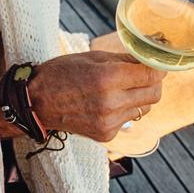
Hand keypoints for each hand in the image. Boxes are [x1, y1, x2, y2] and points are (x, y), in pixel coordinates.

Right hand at [28, 51, 164, 141]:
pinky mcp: (106, 134)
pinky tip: (105, 104)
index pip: (151, 75)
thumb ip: (123, 60)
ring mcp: (109, 121)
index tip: (157, 64)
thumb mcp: (91, 58)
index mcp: (107, 78)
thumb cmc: (60, 74)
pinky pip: (127, 120)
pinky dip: (123, 111)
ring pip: (144, 109)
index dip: (158, 68)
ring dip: (138, 98)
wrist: (36, 103)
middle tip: (143, 76)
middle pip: (154, 94)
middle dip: (153, 83)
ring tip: (119, 90)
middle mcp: (111, 102)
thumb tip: (148, 60)